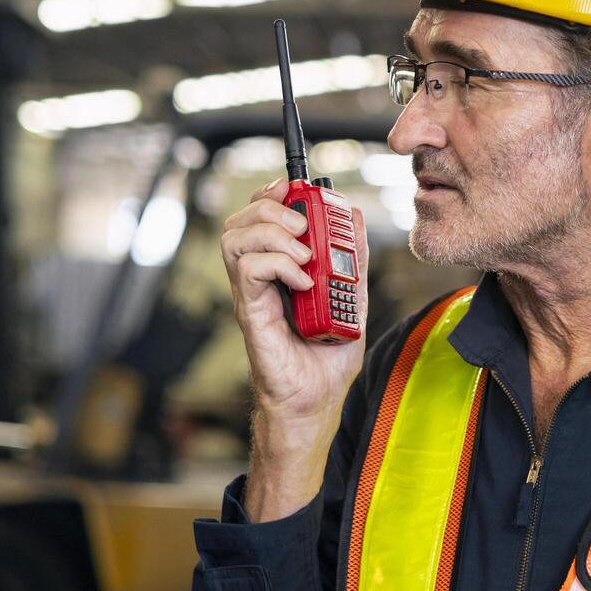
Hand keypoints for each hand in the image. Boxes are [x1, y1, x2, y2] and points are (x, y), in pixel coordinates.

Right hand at [219, 178, 369, 519]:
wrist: (318, 401)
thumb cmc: (328, 357)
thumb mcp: (353, 298)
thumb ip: (352, 259)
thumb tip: (355, 218)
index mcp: (280, 268)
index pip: (259, 216)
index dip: (272, 194)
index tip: (294, 189)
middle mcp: (259, 277)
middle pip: (241, 219)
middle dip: (272, 208)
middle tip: (305, 227)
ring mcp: (252, 294)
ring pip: (235, 238)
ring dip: (272, 234)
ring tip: (303, 254)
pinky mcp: (251, 313)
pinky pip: (249, 271)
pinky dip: (279, 265)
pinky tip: (303, 281)